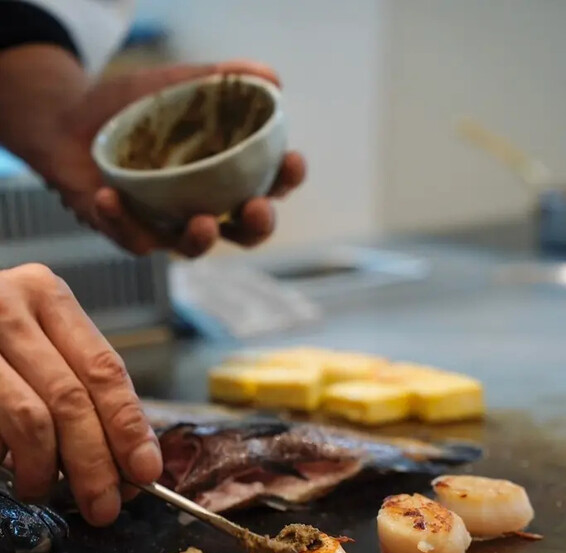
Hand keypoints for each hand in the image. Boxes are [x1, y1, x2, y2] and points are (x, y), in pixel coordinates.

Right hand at [0, 264, 161, 524]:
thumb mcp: (41, 347)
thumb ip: (84, 390)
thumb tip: (131, 461)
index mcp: (46, 295)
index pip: (103, 367)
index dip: (128, 426)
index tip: (145, 472)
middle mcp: (5, 306)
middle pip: (69, 398)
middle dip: (94, 463)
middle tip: (104, 507)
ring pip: (28, 419)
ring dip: (45, 470)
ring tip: (43, 489)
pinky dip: (5, 460)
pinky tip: (7, 468)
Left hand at [53, 60, 305, 255]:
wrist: (70, 122)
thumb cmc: (133, 108)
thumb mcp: (176, 84)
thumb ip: (218, 80)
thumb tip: (271, 78)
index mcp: (227, 176)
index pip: (269, 184)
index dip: (286, 178)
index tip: (293, 160)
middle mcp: (205, 207)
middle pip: (244, 231)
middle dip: (257, 226)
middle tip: (256, 208)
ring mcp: (168, 226)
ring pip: (193, 247)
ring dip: (201, 239)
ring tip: (203, 223)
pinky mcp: (130, 233)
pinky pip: (131, 236)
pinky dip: (120, 218)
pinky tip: (109, 196)